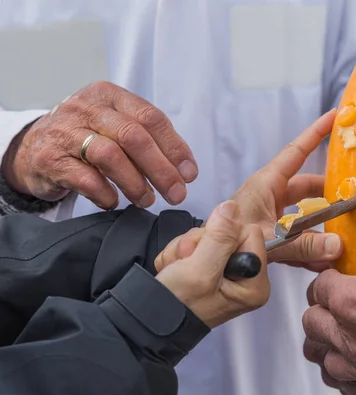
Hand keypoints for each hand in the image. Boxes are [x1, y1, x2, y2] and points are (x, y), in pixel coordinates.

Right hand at [1, 81, 197, 208]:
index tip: (189, 174)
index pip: (151, 117)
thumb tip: (184, 171)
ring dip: (135, 183)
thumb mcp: (114, 125)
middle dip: (161, 170)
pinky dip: (105, 193)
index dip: (174, 148)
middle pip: (133, 136)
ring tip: (147, 200)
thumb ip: (147, 139)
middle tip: (176, 194)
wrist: (31, 148)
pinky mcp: (49, 159)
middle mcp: (86, 108)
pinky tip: (114, 202)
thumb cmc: (86, 138)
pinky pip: (85, 178)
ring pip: (110, 156)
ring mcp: (65, 132)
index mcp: (109, 96)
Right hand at [156, 200, 267, 327]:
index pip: (250, 232)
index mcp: (255, 282)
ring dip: (187, 247)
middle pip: (230, 232)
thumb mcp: (199, 270)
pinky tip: (175, 269)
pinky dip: (180, 253)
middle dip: (201, 243)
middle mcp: (246, 276)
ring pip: (210, 235)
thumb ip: (219, 237)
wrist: (146, 322)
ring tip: (178, 269)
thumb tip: (231, 208)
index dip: (223, 236)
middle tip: (186, 263)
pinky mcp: (210, 267)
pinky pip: (198, 243)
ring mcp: (228, 272)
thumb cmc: (175, 306)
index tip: (203, 254)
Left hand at [232, 109, 342, 270]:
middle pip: (307, 186)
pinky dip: (310, 249)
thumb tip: (336, 246)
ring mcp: (271, 216)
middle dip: (329, 190)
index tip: (335, 117)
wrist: (208, 261)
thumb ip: (303, 244)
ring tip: (343, 233)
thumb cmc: (228, 241)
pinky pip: (297, 238)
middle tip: (351, 191)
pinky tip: (324, 262)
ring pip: (304, 215)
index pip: (296, 152)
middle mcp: (270, 196)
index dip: (316, 133)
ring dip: (322, 226)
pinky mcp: (271, 235)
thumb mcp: (269, 239)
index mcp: (267, 184)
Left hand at [302, 189, 355, 394]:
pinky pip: (347, 388)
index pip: (320, 287)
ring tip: (337, 338)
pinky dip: (348, 378)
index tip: (334, 278)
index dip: (325, 281)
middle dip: (320, 312)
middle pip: (312, 322)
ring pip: (322, 358)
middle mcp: (349, 339)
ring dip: (326, 346)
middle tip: (334, 306)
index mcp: (353, 303)